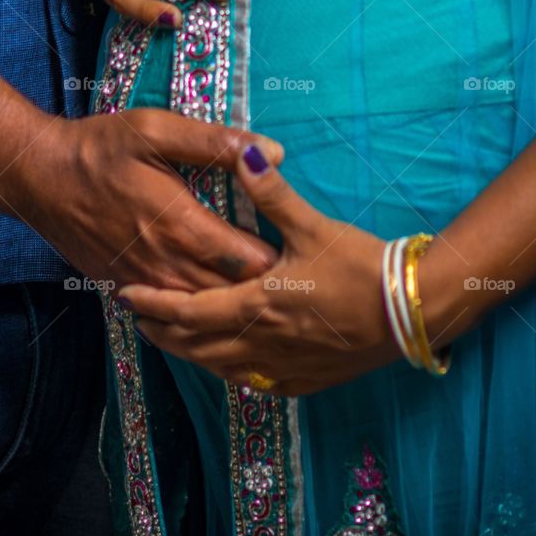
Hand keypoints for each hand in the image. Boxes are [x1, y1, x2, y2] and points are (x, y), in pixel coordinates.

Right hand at [12, 109, 283, 292]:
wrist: (39, 177)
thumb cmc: (100, 148)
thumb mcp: (157, 130)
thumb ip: (216, 142)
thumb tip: (273, 152)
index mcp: (182, 225)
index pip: (249, 262)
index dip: (281, 263)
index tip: (302, 254)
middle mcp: (166, 264)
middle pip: (231, 296)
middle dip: (264, 292)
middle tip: (296, 285)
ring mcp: (144, 283)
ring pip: (203, 315)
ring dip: (233, 309)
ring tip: (267, 303)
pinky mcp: (126, 289)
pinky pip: (171, 317)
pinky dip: (198, 318)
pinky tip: (219, 313)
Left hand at [117, 144, 401, 394]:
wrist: (410, 310)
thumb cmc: (361, 265)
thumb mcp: (313, 225)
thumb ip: (273, 193)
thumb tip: (245, 153)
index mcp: (257, 303)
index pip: (188, 311)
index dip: (153, 305)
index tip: (126, 297)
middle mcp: (262, 342)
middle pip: (196, 345)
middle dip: (163, 333)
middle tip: (139, 320)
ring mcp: (283, 366)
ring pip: (221, 368)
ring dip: (191, 354)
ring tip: (172, 339)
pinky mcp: (306, 380)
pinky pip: (254, 382)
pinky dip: (230, 371)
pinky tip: (227, 363)